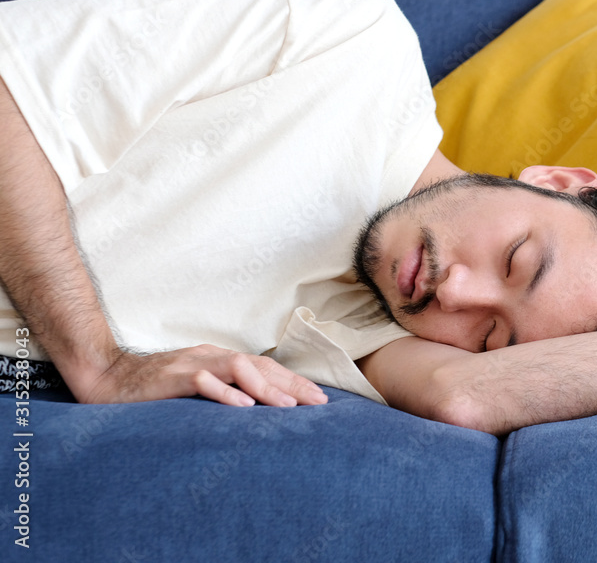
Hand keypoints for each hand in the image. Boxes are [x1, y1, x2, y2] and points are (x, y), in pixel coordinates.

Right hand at [79, 344, 328, 406]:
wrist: (106, 377)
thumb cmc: (154, 388)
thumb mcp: (196, 387)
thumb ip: (223, 392)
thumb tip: (257, 410)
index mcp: (220, 359)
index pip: (265, 368)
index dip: (294, 381)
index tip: (319, 398)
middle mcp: (211, 357)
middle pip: (260, 367)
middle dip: (292, 384)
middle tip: (319, 403)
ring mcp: (192, 364)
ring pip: (238, 369)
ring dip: (266, 389)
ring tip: (289, 407)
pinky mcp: (172, 377)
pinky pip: (202, 382)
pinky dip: (224, 393)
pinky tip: (243, 407)